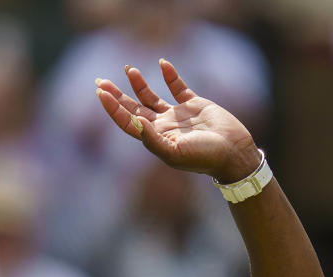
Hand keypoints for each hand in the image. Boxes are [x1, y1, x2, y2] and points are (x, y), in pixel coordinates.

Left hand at [95, 60, 260, 182]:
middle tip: (100, 81)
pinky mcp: (194, 104)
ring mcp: (177, 115)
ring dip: (139, 84)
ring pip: (152, 97)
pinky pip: (178, 87)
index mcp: (155, 139)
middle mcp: (162, 126)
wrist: (232, 153)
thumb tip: (134, 121)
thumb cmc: (203, 157)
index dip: (113, 108)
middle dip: (117, 95)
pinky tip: (163, 63)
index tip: (101, 93)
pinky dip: (170, 75)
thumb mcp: (174, 153)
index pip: (127, 122)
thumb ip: (152, 139)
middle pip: (133, 108)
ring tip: (128, 69)